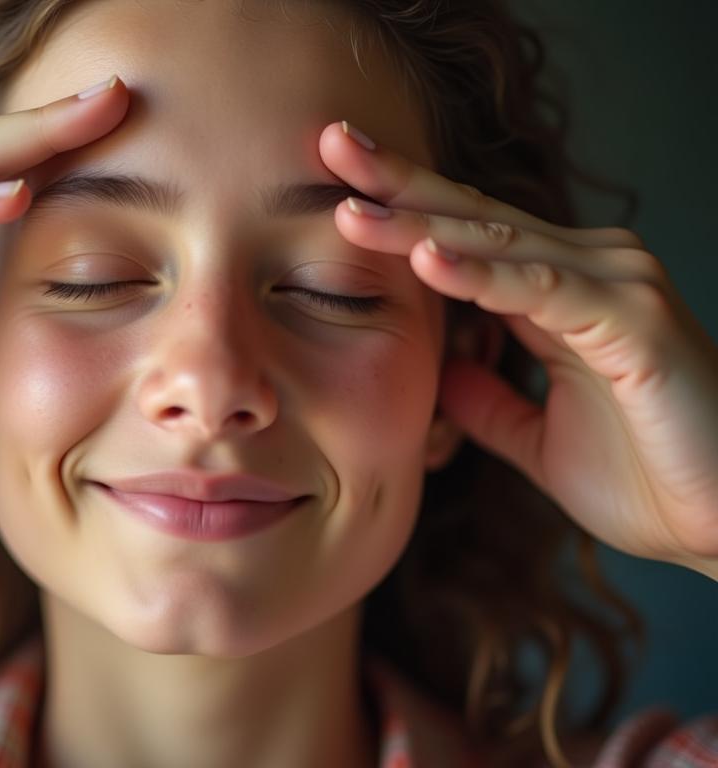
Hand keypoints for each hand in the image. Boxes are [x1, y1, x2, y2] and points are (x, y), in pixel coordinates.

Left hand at [319, 121, 717, 574]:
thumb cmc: (646, 476)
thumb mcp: (534, 436)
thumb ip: (488, 399)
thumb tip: (439, 373)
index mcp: (561, 290)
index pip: (467, 232)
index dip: (403, 204)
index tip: (337, 182)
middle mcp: (588, 269)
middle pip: (475, 215)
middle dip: (398, 183)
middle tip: (331, 144)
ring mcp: (614, 287)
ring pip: (500, 243)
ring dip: (420, 225)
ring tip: (351, 207)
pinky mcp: (632, 321)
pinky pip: (542, 291)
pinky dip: (482, 274)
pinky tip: (427, 259)